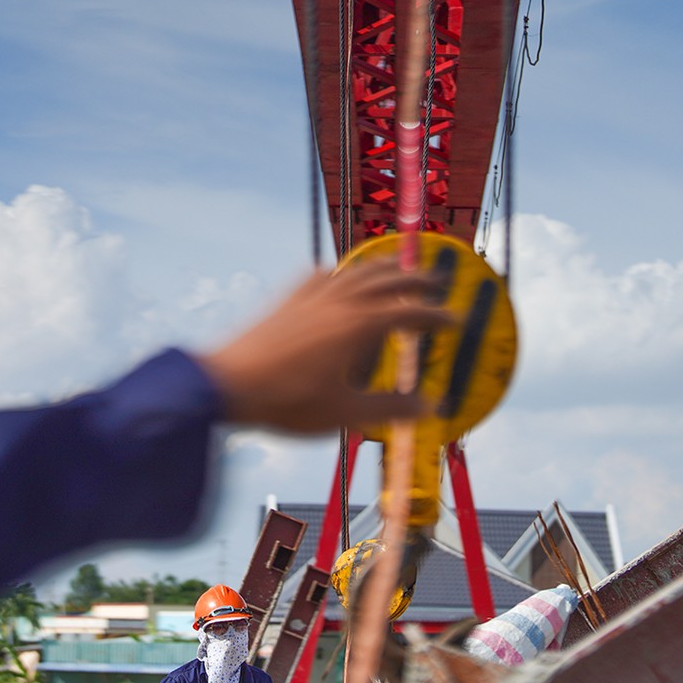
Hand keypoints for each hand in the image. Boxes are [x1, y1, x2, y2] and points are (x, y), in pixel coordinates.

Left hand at [195, 261, 451, 434]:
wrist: (227, 385)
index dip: (437, 317)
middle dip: (417, 280)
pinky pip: (321, 276)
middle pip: (388, 281)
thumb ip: (390, 408)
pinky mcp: (286, 301)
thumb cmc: (286, 402)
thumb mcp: (345, 413)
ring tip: (397, 269)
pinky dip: (341, 274)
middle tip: (437, 282)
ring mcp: (310, 297)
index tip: (456, 322)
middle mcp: (339, 302)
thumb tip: (430, 406)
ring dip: (382, 268)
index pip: (410, 314)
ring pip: (356, 271)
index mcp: (359, 326)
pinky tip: (338, 278)